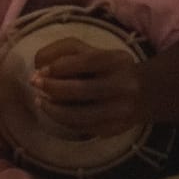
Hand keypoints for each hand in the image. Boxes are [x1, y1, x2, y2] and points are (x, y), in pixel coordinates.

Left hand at [31, 38, 146, 136]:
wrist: (143, 92)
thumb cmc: (105, 67)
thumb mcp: (88, 50)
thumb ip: (61, 50)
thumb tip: (39, 66)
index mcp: (118, 61)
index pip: (86, 61)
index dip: (59, 66)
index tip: (41, 69)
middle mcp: (124, 86)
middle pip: (81, 90)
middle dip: (51, 88)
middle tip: (34, 84)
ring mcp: (121, 110)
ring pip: (79, 115)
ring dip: (52, 109)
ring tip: (39, 100)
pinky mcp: (115, 128)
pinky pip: (82, 128)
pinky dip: (62, 120)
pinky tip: (53, 111)